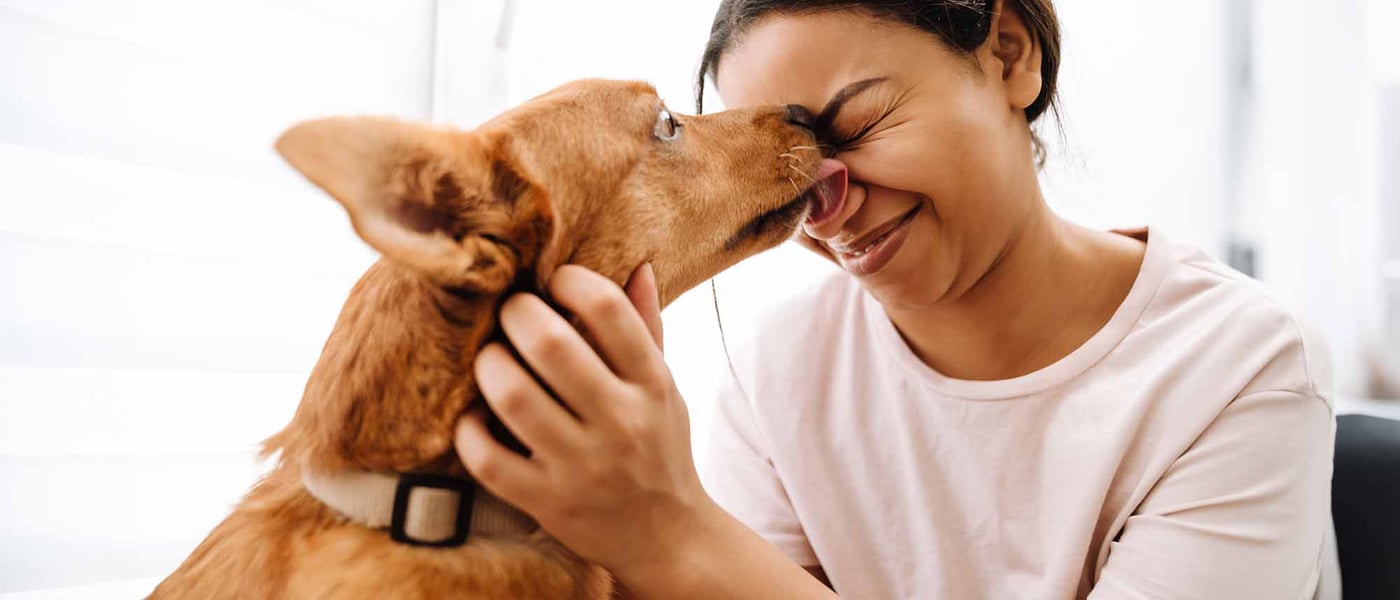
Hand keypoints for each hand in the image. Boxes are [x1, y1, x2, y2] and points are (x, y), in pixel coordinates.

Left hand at [454, 263, 718, 583]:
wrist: (668, 538)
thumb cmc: (658, 448)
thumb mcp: (665, 387)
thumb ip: (647, 328)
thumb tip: (637, 265)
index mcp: (651, 384)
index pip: (608, 309)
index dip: (569, 280)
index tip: (554, 282)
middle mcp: (620, 422)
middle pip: (551, 343)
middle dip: (516, 314)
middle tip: (509, 313)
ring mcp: (582, 466)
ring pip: (513, 395)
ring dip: (489, 365)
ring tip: (491, 358)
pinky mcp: (547, 503)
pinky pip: (487, 459)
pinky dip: (470, 431)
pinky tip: (476, 417)